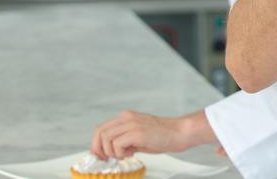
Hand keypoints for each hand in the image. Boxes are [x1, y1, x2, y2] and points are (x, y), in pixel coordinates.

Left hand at [90, 109, 215, 158]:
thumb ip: (124, 139)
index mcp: (126, 117)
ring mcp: (131, 124)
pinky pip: (117, 144)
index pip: (101, 129)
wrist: (180, 132)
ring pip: (106, 139)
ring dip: (112, 152)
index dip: (96, 144)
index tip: (101, 156)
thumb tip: (110, 151)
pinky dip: (121, 153)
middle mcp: (126, 118)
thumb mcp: (139, 136)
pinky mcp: (137, 132)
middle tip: (108, 159)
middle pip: (99, 132)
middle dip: (99, 149)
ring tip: (126, 154)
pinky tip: (132, 153)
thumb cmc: (162, 136)